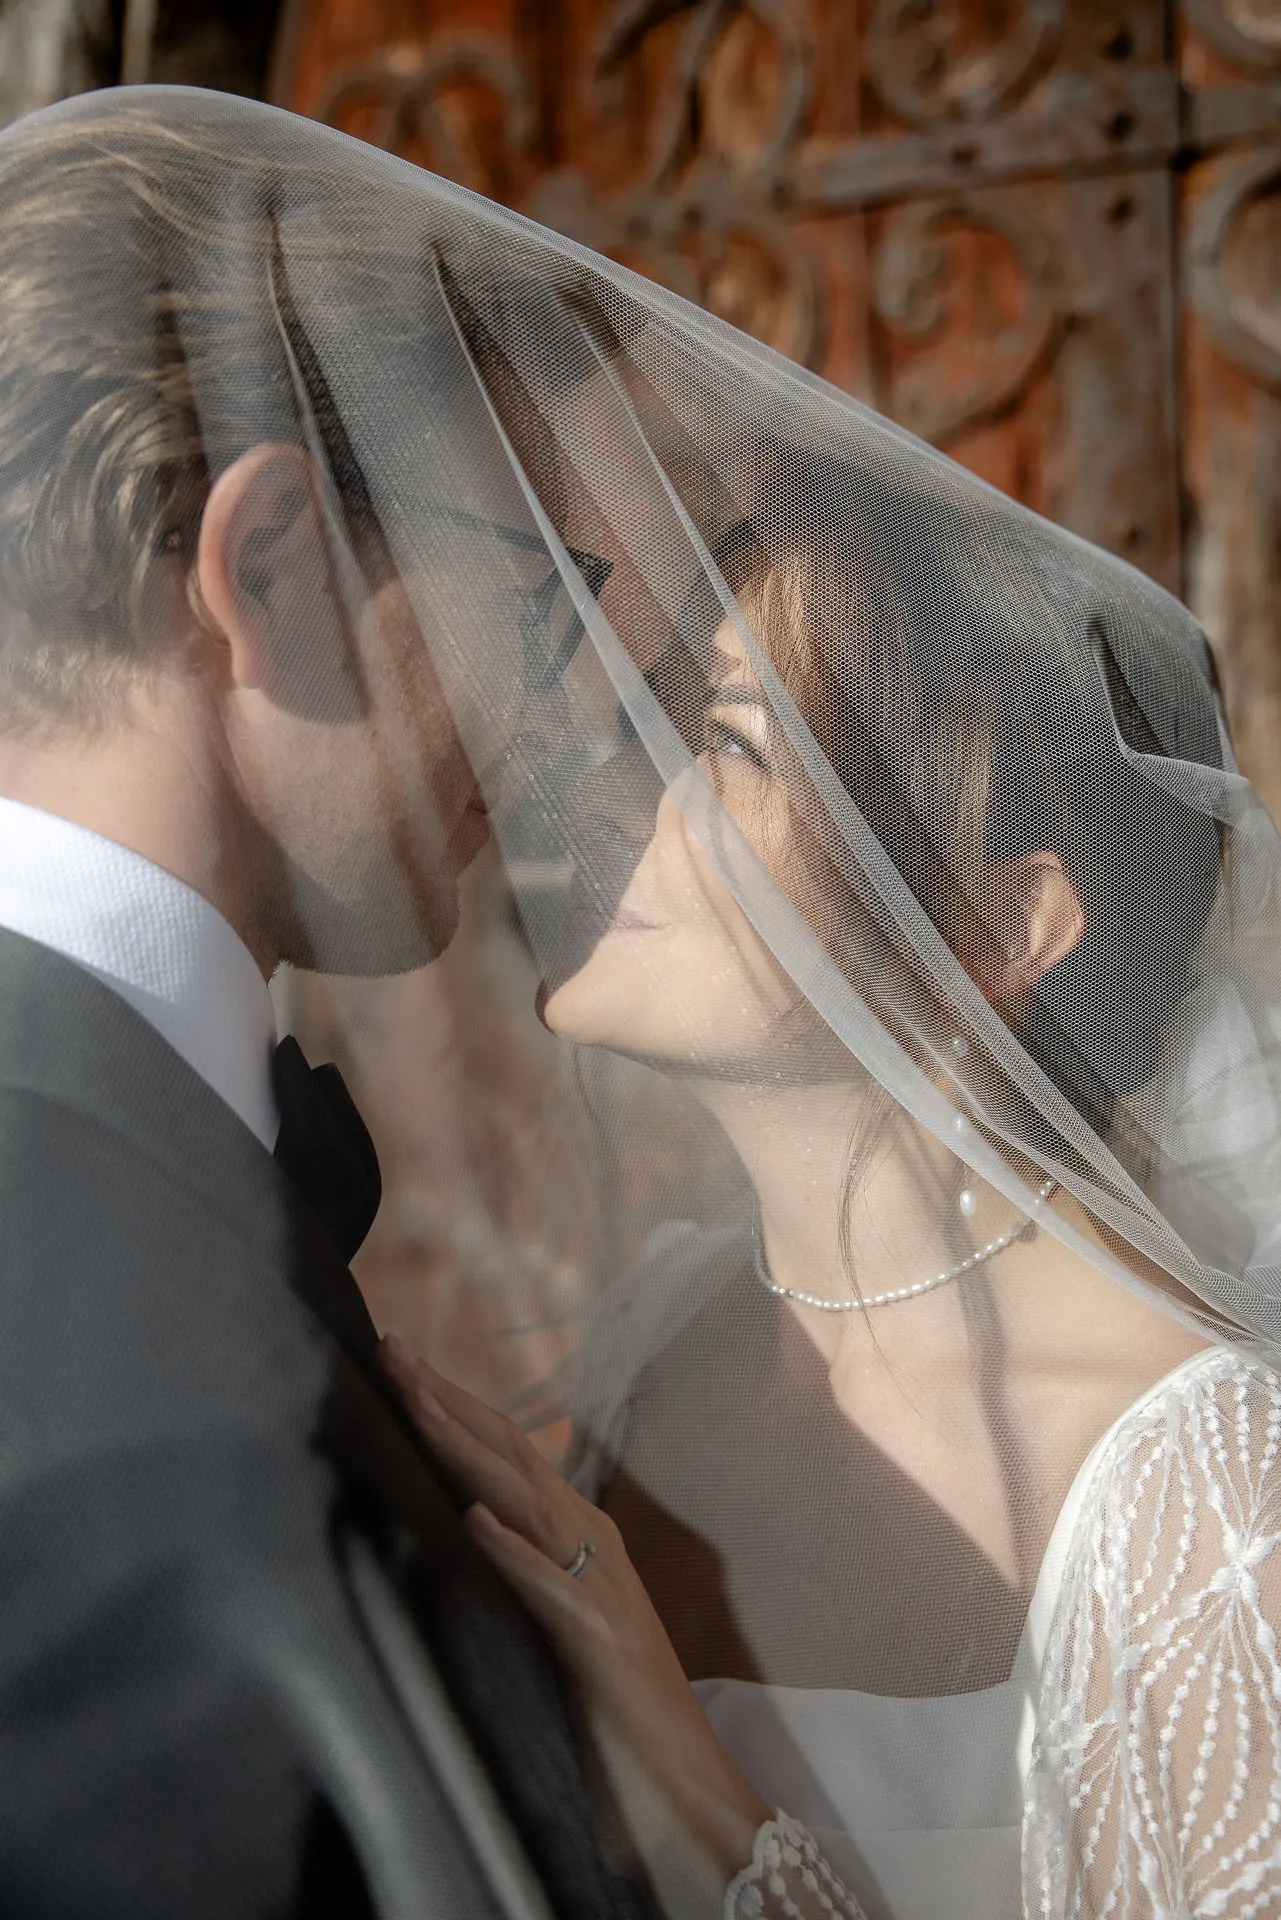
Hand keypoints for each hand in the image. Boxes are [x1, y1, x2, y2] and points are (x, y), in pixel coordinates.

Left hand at [379, 1333, 769, 1916]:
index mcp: (574, 1528)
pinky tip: (472, 1520)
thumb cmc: (612, 1697)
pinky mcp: (596, 1643)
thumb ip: (521, 1561)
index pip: (504, 1445)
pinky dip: (511, 1551)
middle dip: (445, 1396)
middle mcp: (587, 1539)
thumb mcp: (557, 1610)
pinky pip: (547, 1590)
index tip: (394, 1355)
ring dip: (465, 1447)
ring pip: (522, 1499)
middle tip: (387, 1347)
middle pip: (508, 1450)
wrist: (685, 1776)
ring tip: (416, 1402)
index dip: (451, 1398)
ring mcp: (596, 1587)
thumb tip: (460, 1515)